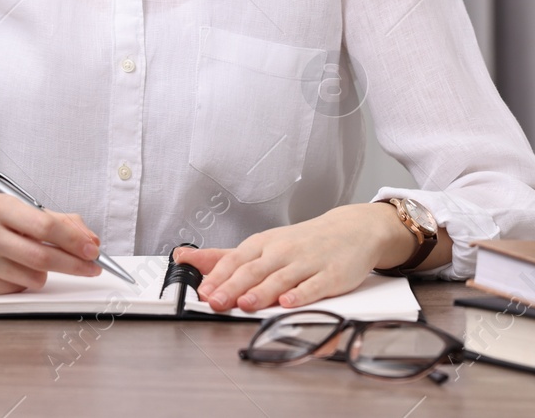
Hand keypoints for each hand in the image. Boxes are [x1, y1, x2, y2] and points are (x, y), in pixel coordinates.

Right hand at [0, 194, 104, 294]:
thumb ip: (58, 221)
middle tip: (91, 268)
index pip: (44, 225)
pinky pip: (16, 290)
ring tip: (32, 262)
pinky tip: (11, 271)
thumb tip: (89, 240)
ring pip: (32, 278)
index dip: (73, 240)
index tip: (92, 250)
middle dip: (73, 264)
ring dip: (44, 274)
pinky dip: (24, 284)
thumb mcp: (19, 211)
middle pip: (41, 256)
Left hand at [173, 203, 412, 312]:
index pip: (235, 260)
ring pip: (281, 278)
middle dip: (233, 287)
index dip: (218, 276)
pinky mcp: (331, 275)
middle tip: (216, 302)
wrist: (350, 230)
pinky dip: (301, 293)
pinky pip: (314, 285)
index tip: (203, 291)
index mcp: (263, 244)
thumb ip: (223, 256)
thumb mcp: (261, 244)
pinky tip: (289, 301)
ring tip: (246, 303)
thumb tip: (184, 257)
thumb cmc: (302, 241)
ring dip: (262, 291)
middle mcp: (282, 251)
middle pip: (254, 270)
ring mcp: (307, 262)